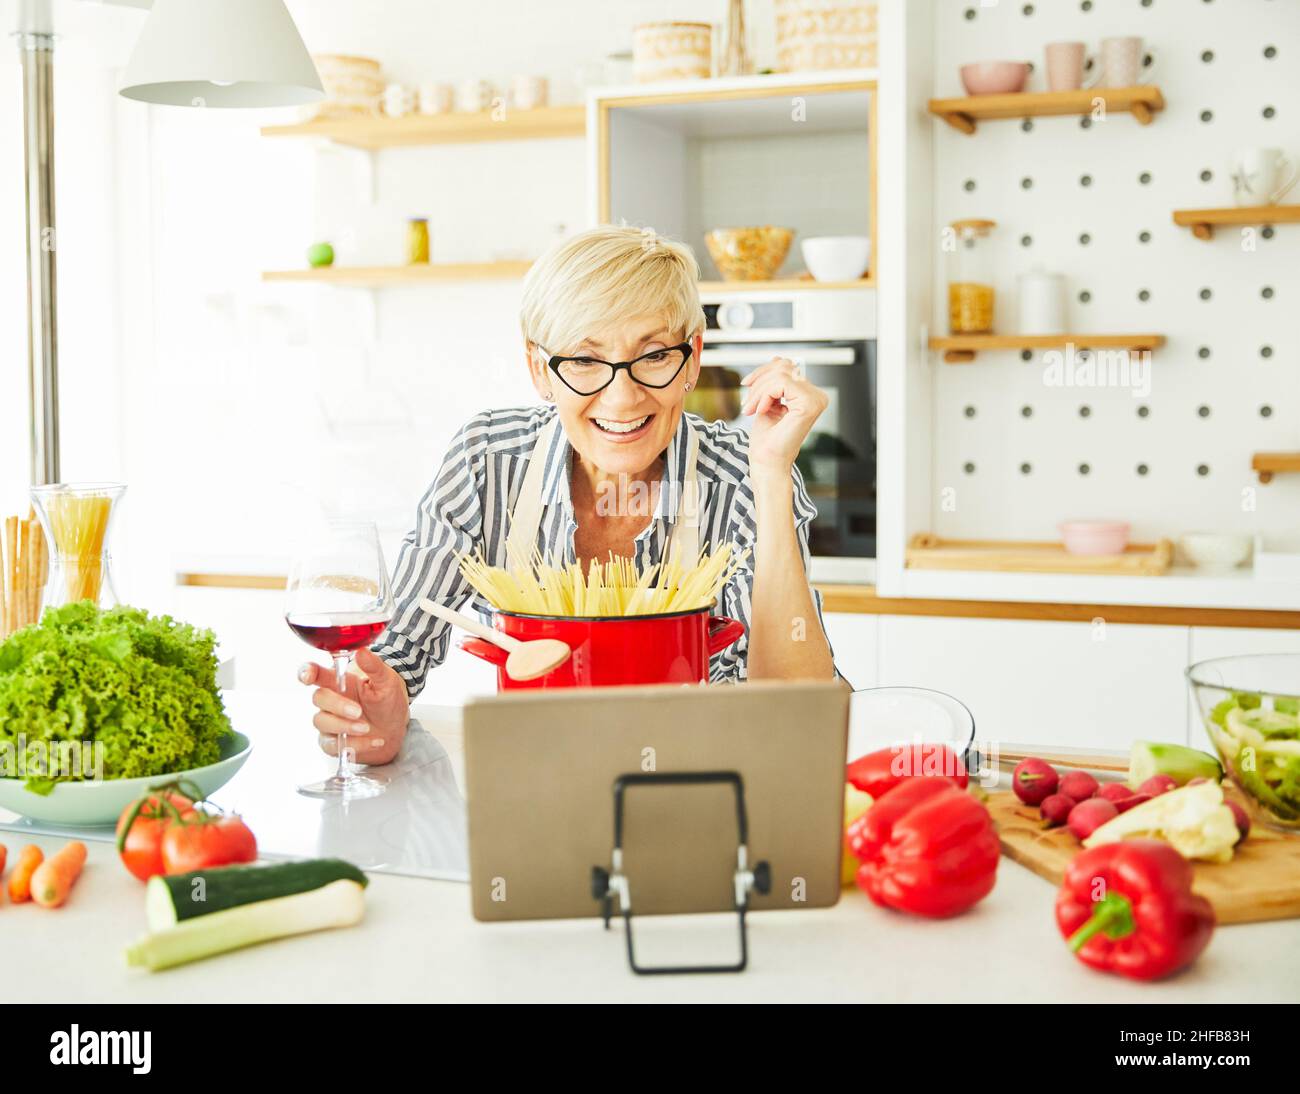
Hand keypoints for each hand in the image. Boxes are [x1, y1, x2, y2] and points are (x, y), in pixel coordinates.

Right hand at [297, 646, 409, 765]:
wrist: (396, 728)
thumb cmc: (387, 701)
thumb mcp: (387, 681)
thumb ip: (374, 666)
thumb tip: (362, 652)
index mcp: (340, 682)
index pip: (316, 673)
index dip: (306, 672)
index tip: (308, 676)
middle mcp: (331, 701)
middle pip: (318, 698)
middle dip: (337, 706)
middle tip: (357, 711)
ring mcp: (330, 721)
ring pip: (322, 722)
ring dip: (344, 726)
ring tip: (366, 728)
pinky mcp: (333, 742)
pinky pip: (332, 746)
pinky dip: (354, 745)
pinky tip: (373, 741)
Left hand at [740, 357, 828, 476]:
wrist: (766, 462)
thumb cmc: (767, 439)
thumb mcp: (769, 401)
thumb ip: (776, 381)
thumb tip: (778, 359)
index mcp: (810, 395)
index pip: (788, 366)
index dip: (763, 372)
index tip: (747, 387)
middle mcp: (817, 396)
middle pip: (784, 366)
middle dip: (759, 380)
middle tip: (747, 402)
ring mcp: (815, 399)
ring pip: (780, 374)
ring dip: (758, 390)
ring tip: (751, 408)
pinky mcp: (809, 403)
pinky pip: (781, 383)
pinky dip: (764, 395)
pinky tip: (761, 410)